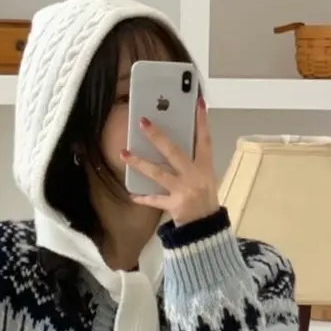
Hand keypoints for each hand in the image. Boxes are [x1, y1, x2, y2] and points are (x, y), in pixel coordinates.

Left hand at [121, 95, 219, 226]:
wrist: (206, 227)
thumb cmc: (205, 199)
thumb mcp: (206, 177)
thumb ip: (193, 161)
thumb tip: (171, 143)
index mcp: (205, 166)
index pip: (205, 140)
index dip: (202, 122)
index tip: (198, 102)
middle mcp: (194, 175)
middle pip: (174, 152)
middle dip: (158, 137)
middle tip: (143, 122)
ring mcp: (184, 190)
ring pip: (158, 173)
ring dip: (140, 163)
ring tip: (124, 153)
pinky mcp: (174, 205)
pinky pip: (155, 200)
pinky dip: (143, 198)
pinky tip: (132, 194)